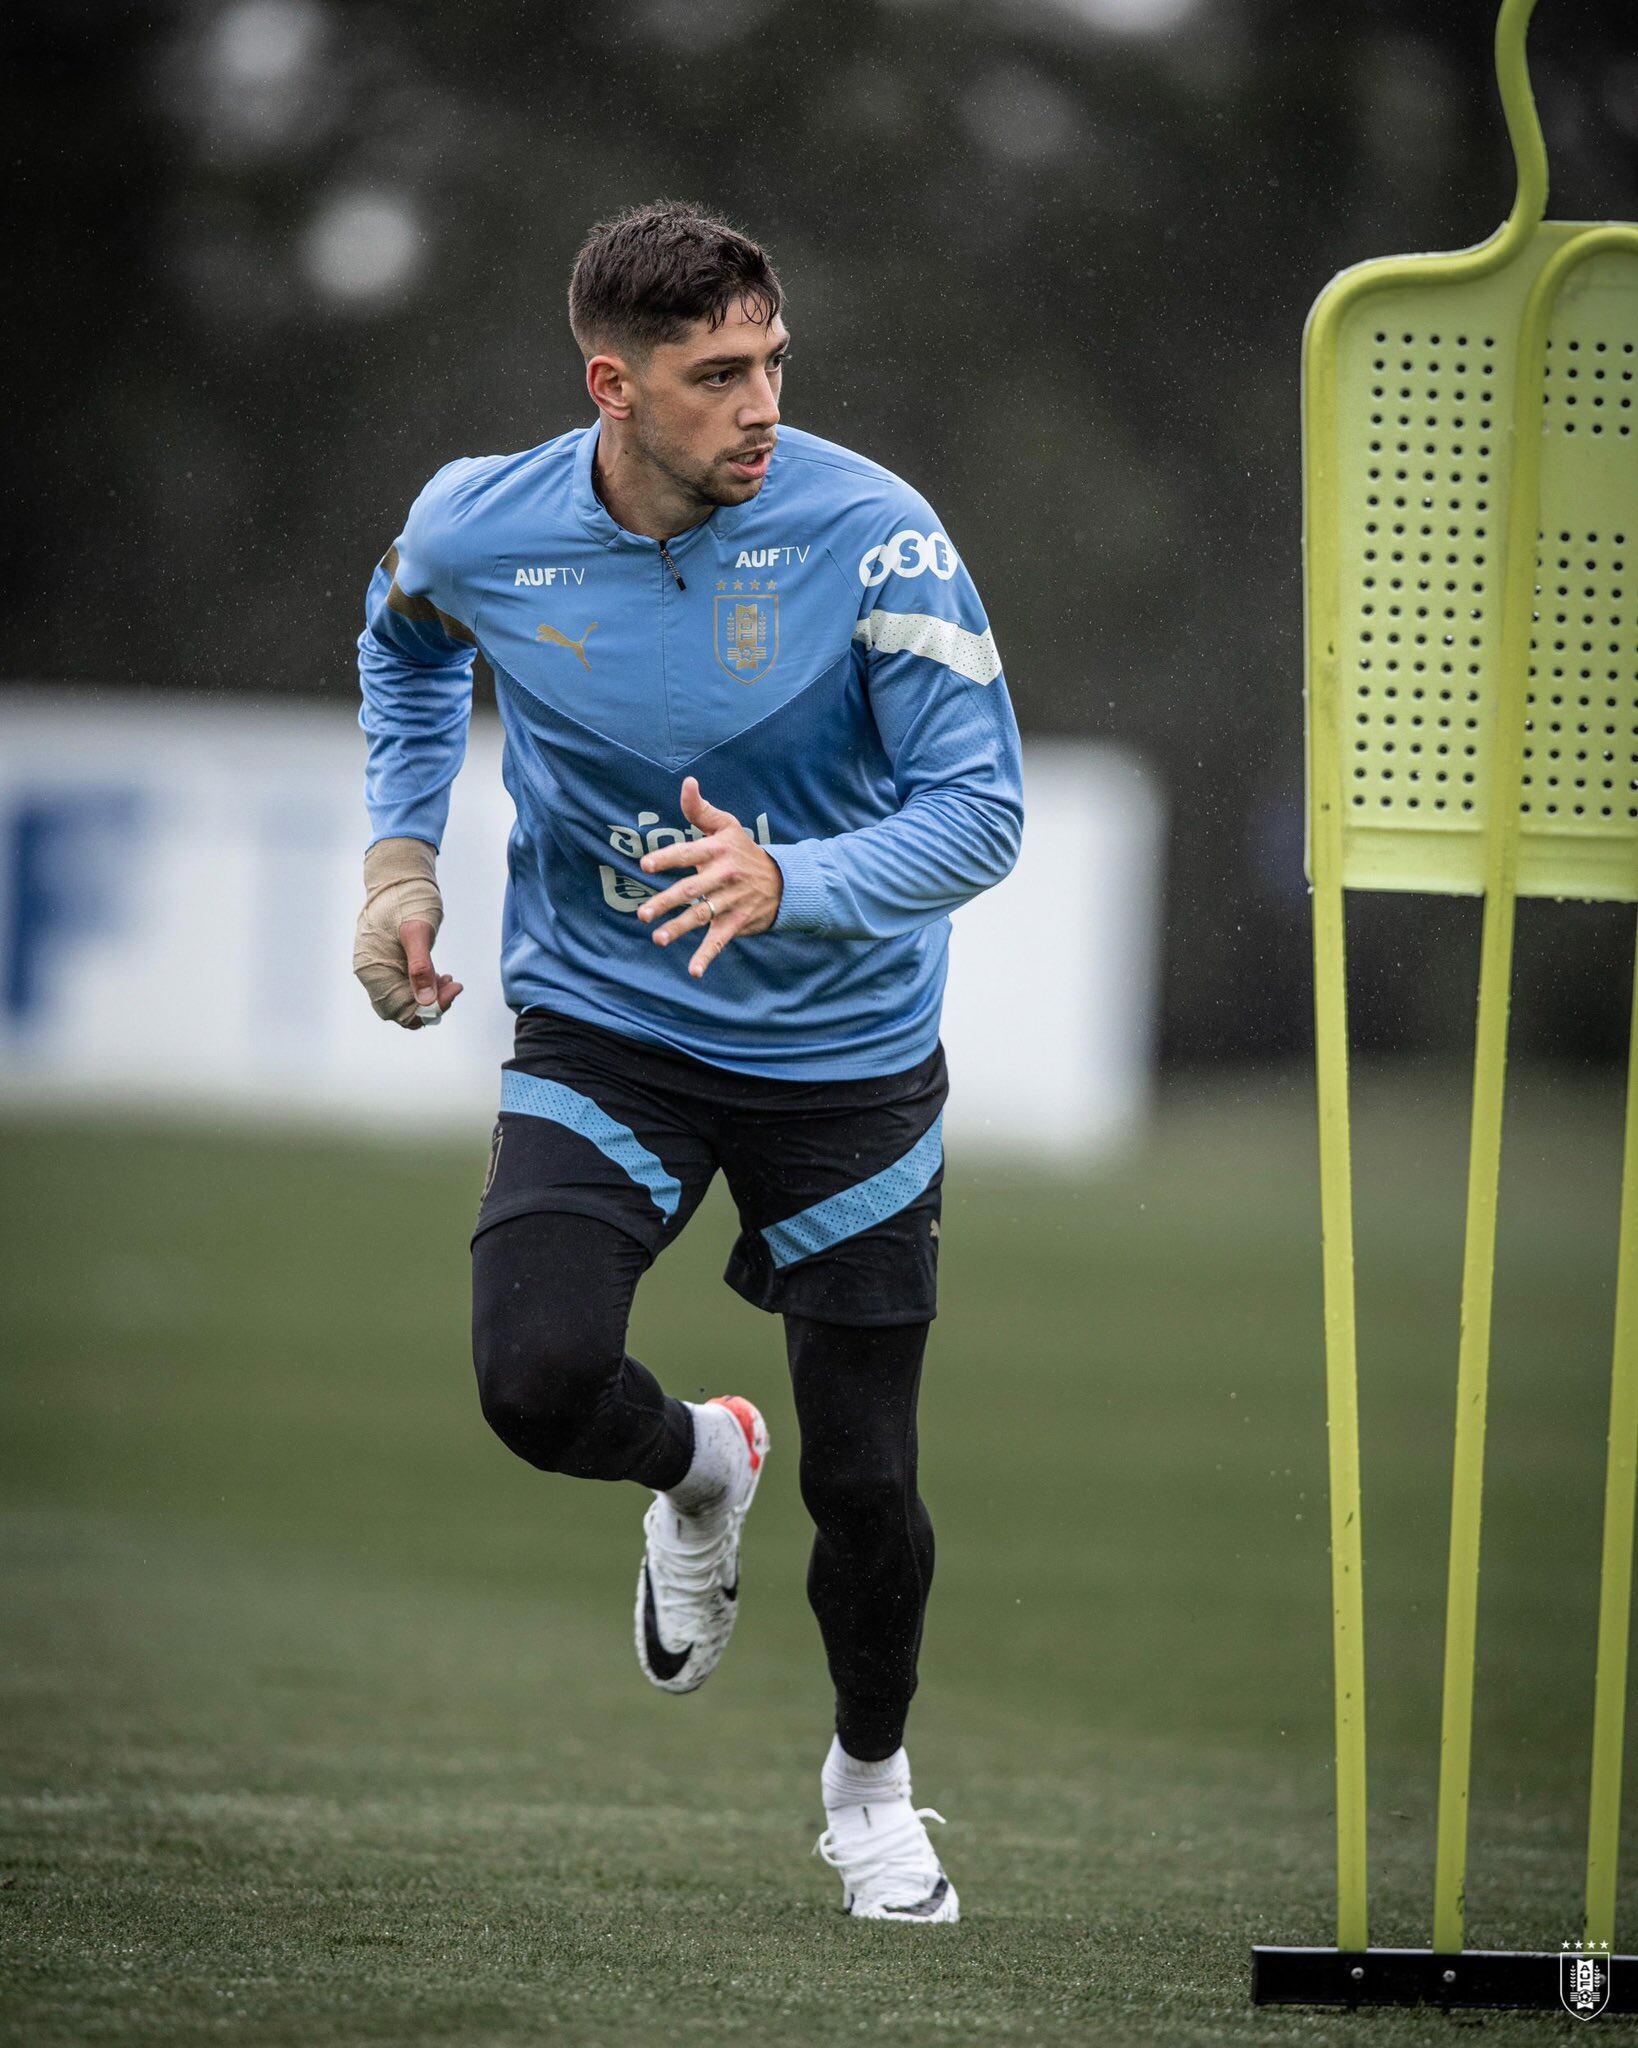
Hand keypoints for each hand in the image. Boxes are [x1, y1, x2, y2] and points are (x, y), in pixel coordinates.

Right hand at [352, 837, 463, 1027]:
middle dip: (430, 1004)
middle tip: (453, 986)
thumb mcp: (418, 932)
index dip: (428, 1007)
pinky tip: (443, 976)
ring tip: (451, 980)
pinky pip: (405, 986)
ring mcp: (378, 967)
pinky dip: (424, 986)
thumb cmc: (406, 898)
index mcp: (372, 968)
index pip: (400, 1009)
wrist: (400, 876)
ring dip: (430, 996)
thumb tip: (427, 1000)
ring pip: (405, 999)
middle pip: (401, 1010)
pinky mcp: (388, 961)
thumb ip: (421, 967)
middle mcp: (371, 972)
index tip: (452, 990)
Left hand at [636, 777, 783, 977]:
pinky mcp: (737, 922)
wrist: (784, 881)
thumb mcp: (727, 826)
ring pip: (702, 916)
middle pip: (691, 890)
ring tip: (658, 938)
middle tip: (642, 913)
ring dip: (680, 928)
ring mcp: (731, 901)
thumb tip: (687, 782)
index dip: (668, 859)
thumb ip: (700, 810)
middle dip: (667, 902)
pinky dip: (706, 956)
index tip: (646, 866)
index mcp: (717, 851)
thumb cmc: (744, 850)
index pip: (689, 853)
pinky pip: (720, 940)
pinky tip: (693, 971)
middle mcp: (724, 876)